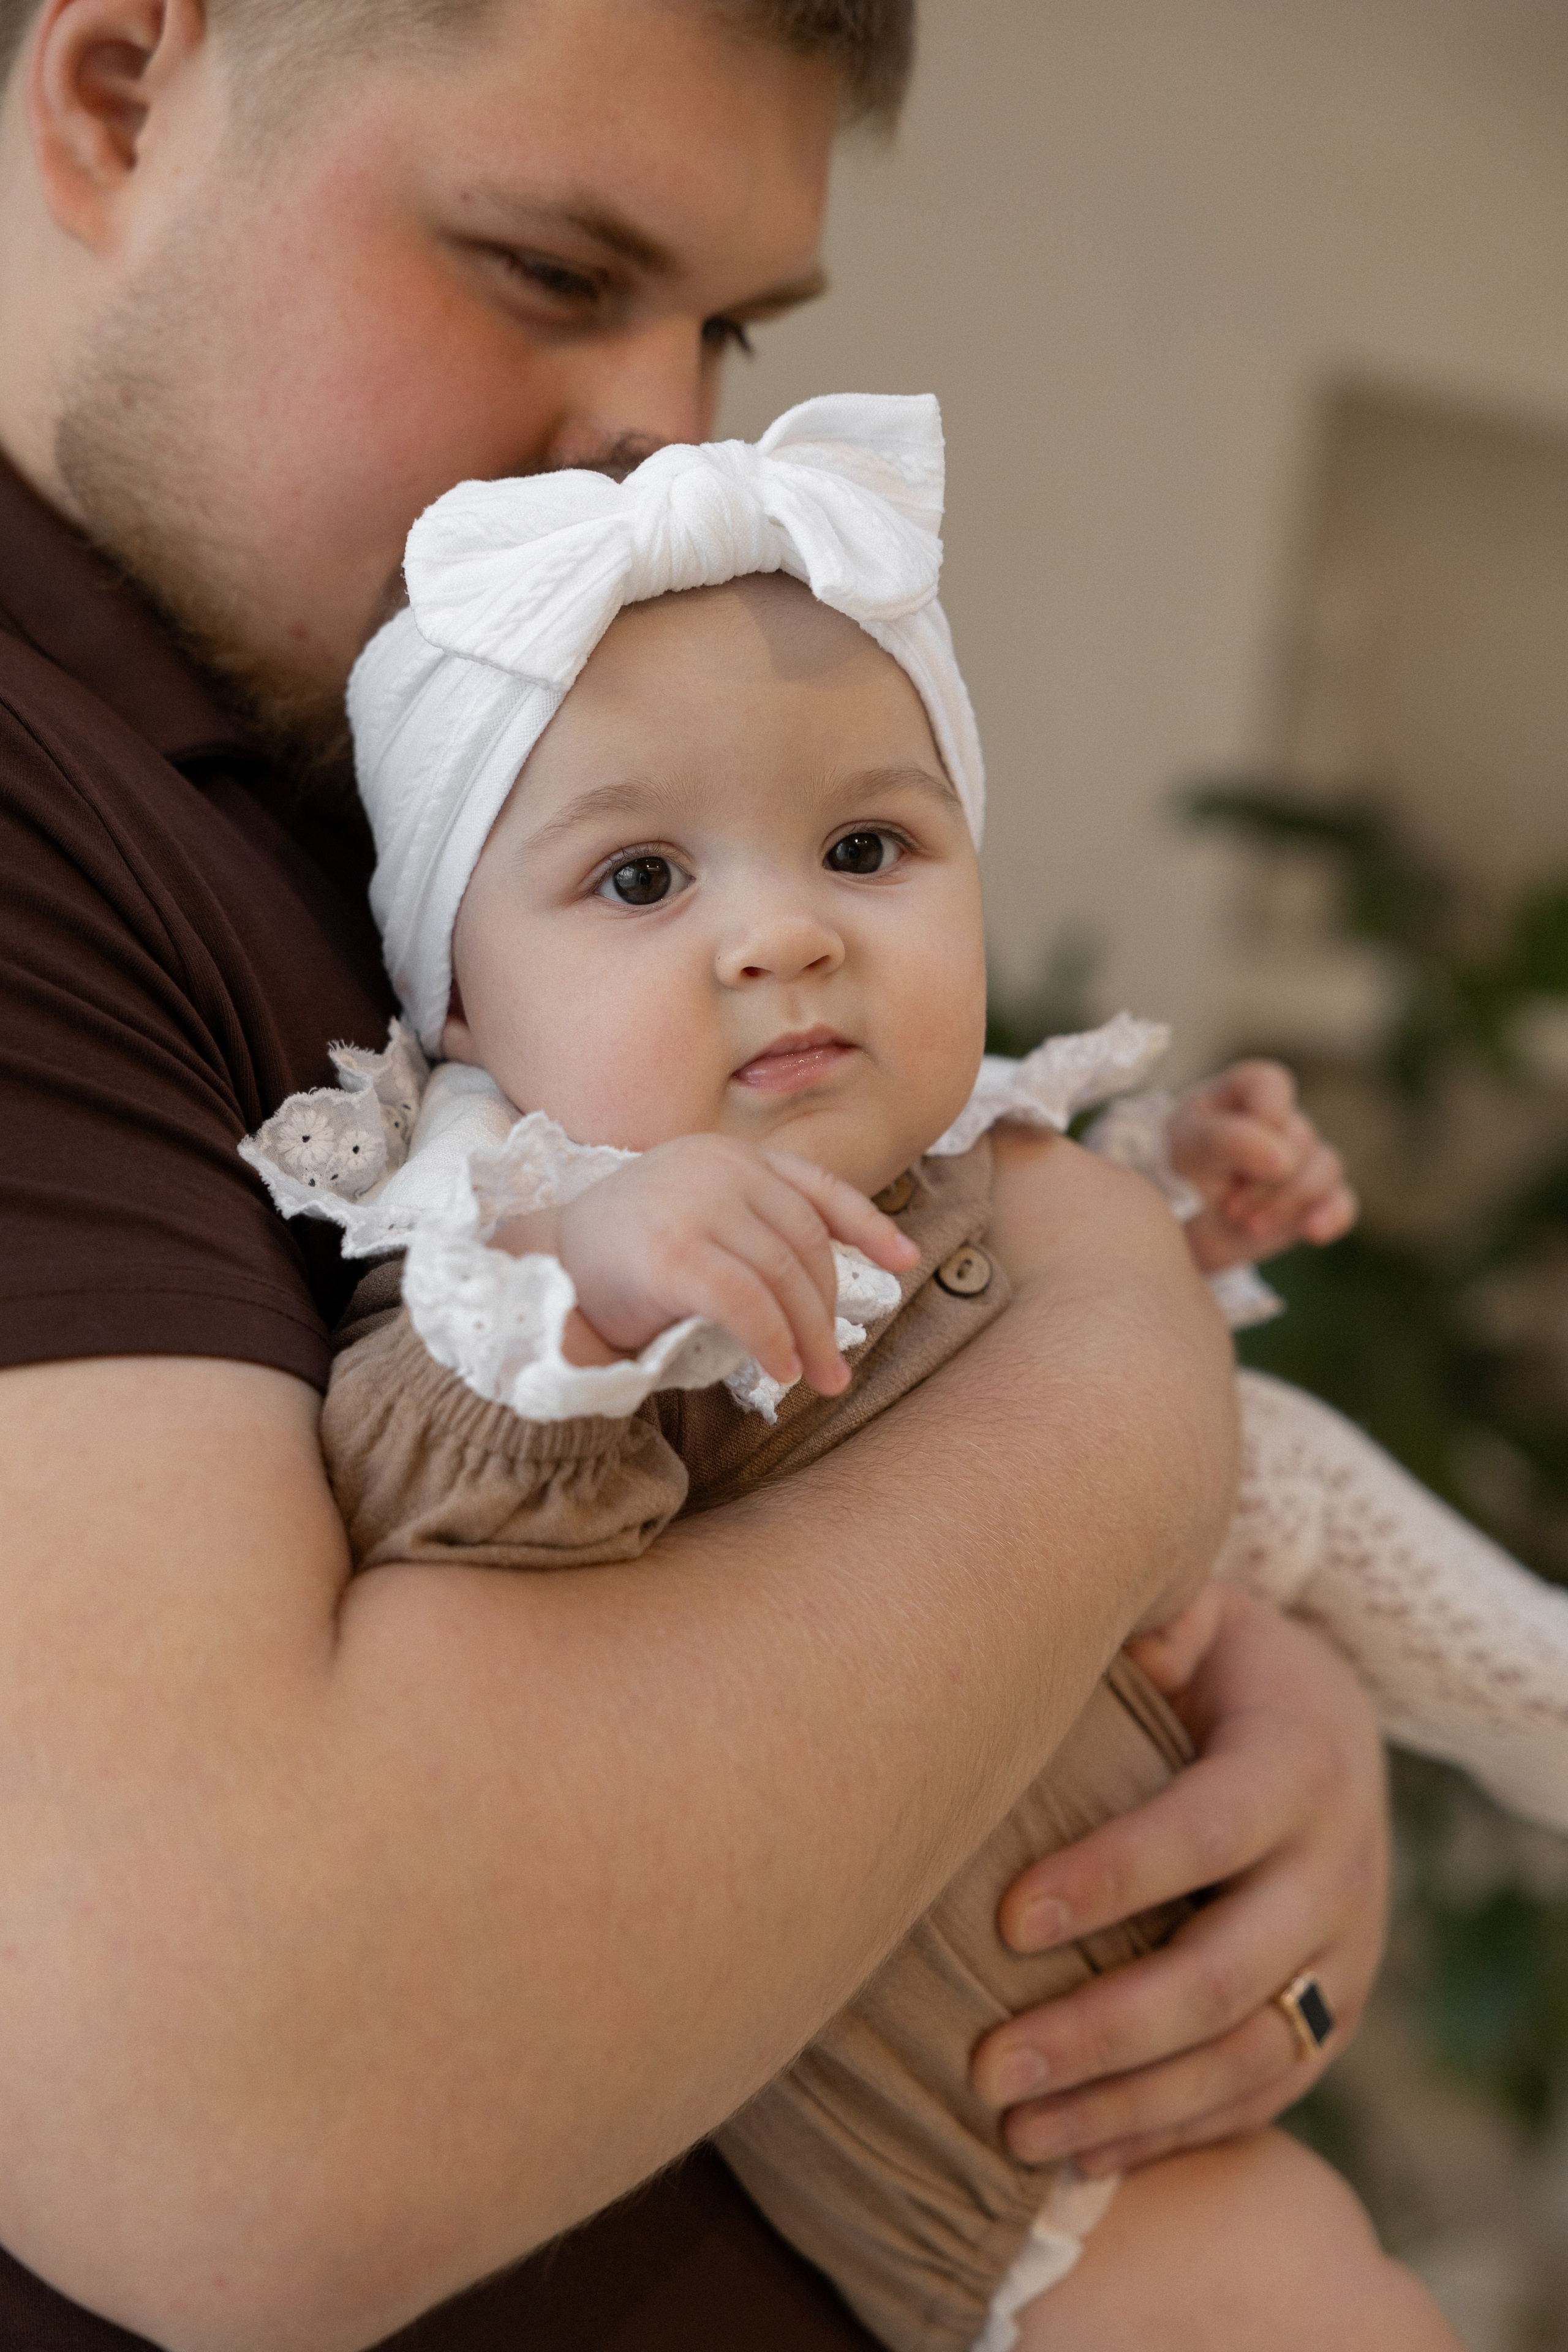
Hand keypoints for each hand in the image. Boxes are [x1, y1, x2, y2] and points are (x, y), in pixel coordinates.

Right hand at [499, 1137, 917, 1395]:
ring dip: (807, 1335)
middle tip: (836, 1366)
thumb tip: (826, 1294)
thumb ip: (753, 1232)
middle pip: (806, 1243)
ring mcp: (692, 1205)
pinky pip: (746, 1303)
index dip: (867, 1225)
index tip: (905, 1261)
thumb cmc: (624, 1260)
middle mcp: (715, 1168)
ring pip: (783, 1276)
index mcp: (726, 1155)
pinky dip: (771, 1341)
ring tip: (814, 1379)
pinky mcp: (672, 1253)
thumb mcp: (698, 1223)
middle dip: (829, 1309)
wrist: (540, 1271)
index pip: (816, 1187)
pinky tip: (777, 1371)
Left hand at [971, 1587, 1388, 2173]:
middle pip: (1224, 1972)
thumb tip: (1077, 1630)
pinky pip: (1260, 2096)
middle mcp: (1338, 1869)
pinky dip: (1172, 2133)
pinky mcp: (1334, 2016)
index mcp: (1299, 1762)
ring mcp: (1346, 1955)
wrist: (1329, 1722)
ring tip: (1013, 2133)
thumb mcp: (1196, 1617)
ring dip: (1126, 2105)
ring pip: (1244, 2056)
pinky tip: (1080, 2158)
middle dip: (1101, 2029)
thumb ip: (1146, 1622)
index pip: (1206, 1831)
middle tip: (985, 2066)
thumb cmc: (1217, 1664)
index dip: (1111, 1877)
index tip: (1003, 1921)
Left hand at [1169, 1060, 1356, 1272]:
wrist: (1176, 1231)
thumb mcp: (1188, 1150)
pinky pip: (1342, 1202)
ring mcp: (1301, 1160)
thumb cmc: (1174, 1175)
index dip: (1264, 1116)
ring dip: (1288, 1202)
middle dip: (1265, 1179)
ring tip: (1248, 1226)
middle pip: (1300, 1138)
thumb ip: (1230, 1141)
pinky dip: (1331, 1216)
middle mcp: (1279, 1121)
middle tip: (1227, 1206)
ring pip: (1326, 1168)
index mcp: (1243, 1093)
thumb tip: (1285, 1158)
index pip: (1272, 1085)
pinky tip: (1313, 1232)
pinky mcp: (1312, 1200)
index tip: (1235, 1154)